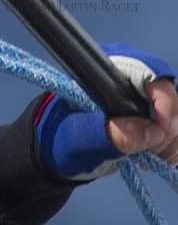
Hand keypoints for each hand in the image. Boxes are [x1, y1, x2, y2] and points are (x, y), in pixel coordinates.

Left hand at [35, 43, 177, 180]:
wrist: (59, 147)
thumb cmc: (62, 135)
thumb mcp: (78, 138)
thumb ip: (111, 134)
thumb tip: (153, 132)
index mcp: (105, 69)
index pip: (148, 69)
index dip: (163, 99)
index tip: (161, 130)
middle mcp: (127, 74)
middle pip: (168, 92)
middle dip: (167, 126)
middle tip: (153, 149)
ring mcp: (141, 93)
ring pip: (174, 112)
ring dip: (171, 138)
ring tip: (151, 156)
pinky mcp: (150, 111)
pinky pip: (173, 125)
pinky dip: (171, 143)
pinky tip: (156, 155)